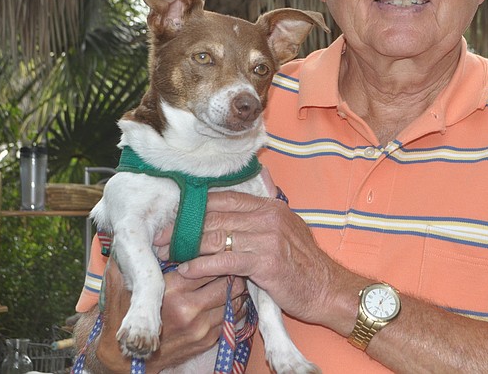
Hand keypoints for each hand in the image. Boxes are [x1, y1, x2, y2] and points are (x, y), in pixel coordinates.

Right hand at [96, 257, 247, 371]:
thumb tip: (127, 237)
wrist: (127, 359)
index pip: (206, 264)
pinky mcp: (208, 340)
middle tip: (228, 260)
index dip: (213, 254)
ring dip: (233, 285)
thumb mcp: (121, 287)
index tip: (215, 249)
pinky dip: (232, 303)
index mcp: (170, 291)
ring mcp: (201, 327)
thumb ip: (128, 262)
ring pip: (233, 298)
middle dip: (228, 268)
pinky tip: (226, 295)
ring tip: (230, 276)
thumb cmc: (124, 317)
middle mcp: (188, 309)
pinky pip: (231, 316)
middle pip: (226, 280)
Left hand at [175, 189, 356, 330]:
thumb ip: (261, 219)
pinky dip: (202, 266)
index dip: (195, 208)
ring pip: (216, 237)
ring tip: (166, 254)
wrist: (327, 289)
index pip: (225, 199)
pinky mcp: (264, 262)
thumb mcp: (286, 231)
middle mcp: (268, 217)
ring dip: (186, 247)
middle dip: (183, 228)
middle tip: (159, 238)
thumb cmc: (303, 266)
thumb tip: (236, 211)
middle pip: (215, 217)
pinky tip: (187, 270)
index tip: (174, 217)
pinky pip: (224, 261)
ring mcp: (266, 238)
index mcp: (270, 207)